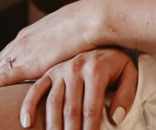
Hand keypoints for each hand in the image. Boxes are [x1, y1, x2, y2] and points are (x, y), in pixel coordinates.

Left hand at [0, 0, 100, 90]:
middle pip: (1, 61)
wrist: (92, 19)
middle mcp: (23, 39)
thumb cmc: (89, 25)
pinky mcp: (27, 63)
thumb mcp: (72, 33)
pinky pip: (0, 78)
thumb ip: (66, 44)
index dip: (3, 64)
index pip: (12, 51)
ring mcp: (23, 50)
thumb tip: (73, 50)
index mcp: (34, 32)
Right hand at [19, 48, 136, 129]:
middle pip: (71, 110)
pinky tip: (26, 123)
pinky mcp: (50, 71)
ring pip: (53, 104)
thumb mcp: (129, 73)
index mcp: (96, 70)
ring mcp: (60, 70)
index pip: (91, 109)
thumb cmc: (115, 62)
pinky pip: (36, 89)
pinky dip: (29, 106)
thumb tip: (114, 118)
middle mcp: (76, 68)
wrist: (102, 35)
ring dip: (52, 127)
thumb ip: (126, 95)